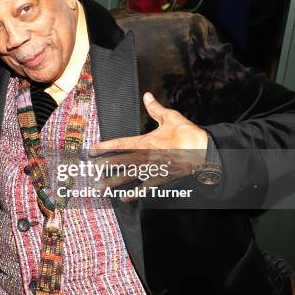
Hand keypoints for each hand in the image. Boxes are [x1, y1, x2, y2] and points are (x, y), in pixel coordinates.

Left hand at [91, 93, 206, 198]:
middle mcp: (146, 157)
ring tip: (99, 187)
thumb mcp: (171, 118)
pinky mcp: (162, 179)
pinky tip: (124, 198)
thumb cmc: (189, 134)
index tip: (92, 149)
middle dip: (103, 166)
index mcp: (147, 142)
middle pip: (120, 162)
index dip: (105, 146)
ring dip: (113, 182)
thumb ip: (155, 109)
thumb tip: (147, 96)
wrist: (206, 152)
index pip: (121, 144)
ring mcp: (153, 170)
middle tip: (89, 170)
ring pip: (128, 176)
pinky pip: (145, 188)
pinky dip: (134, 194)